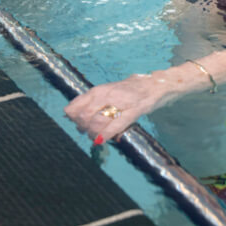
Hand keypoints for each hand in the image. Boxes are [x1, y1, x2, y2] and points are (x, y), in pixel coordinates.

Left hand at [65, 71, 186, 144]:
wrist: (155, 85)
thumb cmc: (130, 90)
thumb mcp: (108, 92)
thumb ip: (91, 101)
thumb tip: (69, 113)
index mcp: (99, 90)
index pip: (75, 106)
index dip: (73, 118)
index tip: (77, 122)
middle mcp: (106, 95)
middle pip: (84, 116)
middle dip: (83, 128)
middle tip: (88, 132)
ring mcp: (120, 103)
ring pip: (97, 122)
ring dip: (94, 134)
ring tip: (97, 137)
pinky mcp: (133, 111)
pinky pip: (115, 125)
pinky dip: (106, 134)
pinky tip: (102, 140)